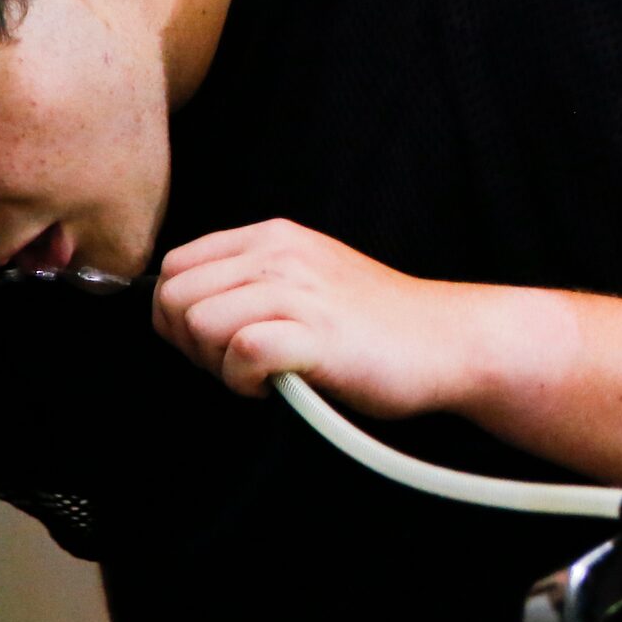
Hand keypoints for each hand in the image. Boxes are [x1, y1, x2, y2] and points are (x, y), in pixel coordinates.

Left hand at [153, 219, 479, 415]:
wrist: (447, 340)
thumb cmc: (372, 324)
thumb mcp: (307, 277)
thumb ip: (250, 279)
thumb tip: (180, 313)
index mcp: (271, 237)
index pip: (174, 267)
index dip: (178, 315)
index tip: (218, 343)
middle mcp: (280, 253)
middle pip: (173, 298)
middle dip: (189, 344)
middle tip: (237, 363)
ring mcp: (299, 291)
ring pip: (199, 323)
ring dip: (217, 363)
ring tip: (261, 373)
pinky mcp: (318, 334)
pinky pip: (241, 353)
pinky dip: (245, 381)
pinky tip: (275, 384)